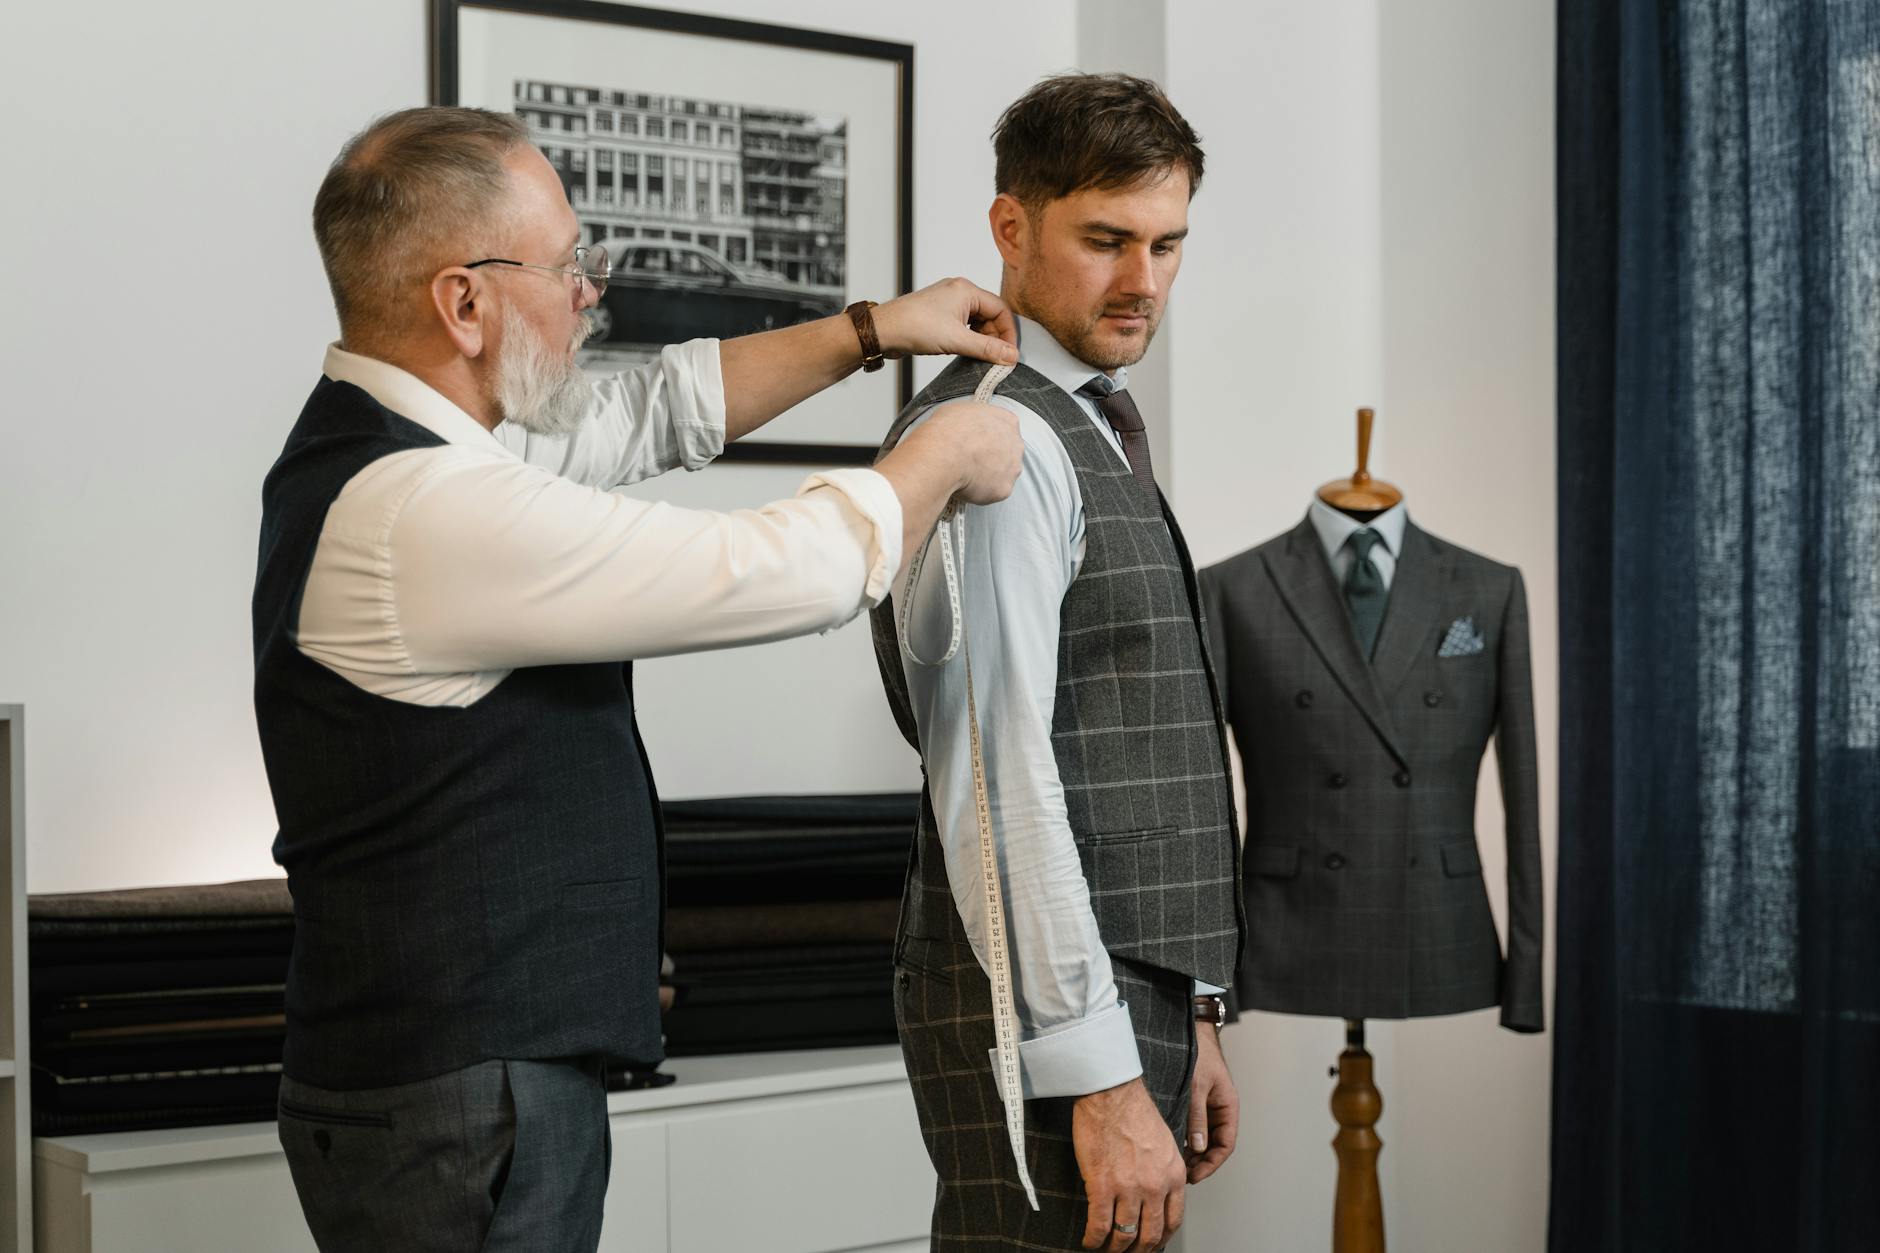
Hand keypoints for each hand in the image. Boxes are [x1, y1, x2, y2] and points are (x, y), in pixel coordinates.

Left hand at [871, 277, 1019, 365]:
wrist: (883, 331)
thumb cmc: (914, 326)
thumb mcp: (957, 340)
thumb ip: (987, 349)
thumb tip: (1010, 356)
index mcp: (966, 290)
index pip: (1000, 309)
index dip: (1008, 332)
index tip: (1009, 353)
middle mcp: (958, 292)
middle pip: (990, 315)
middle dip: (994, 337)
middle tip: (995, 359)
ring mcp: (948, 303)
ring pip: (977, 322)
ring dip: (982, 340)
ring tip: (980, 358)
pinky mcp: (939, 315)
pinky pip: (963, 326)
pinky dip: (969, 339)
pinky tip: (967, 352)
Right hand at [906, 401, 1022, 505]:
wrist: (944, 454)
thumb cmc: (948, 431)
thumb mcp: (958, 411)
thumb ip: (971, 420)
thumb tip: (961, 427)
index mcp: (1007, 421)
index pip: (1004, 430)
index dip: (987, 438)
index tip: (976, 443)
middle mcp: (1015, 444)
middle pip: (1007, 454)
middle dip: (991, 459)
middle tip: (970, 461)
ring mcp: (1012, 468)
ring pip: (1002, 475)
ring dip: (987, 476)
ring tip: (965, 474)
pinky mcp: (1003, 489)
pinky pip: (993, 493)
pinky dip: (980, 493)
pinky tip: (965, 486)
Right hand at [1073, 1078, 1186, 1251]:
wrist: (1111, 1093)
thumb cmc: (1133, 1110)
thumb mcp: (1164, 1142)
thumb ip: (1165, 1171)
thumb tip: (1157, 1194)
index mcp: (1173, 1174)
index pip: (1173, 1221)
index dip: (1161, 1239)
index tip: (1151, 1244)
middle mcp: (1155, 1186)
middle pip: (1150, 1234)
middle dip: (1139, 1250)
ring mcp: (1129, 1188)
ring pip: (1125, 1234)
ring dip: (1114, 1248)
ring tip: (1106, 1250)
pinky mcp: (1102, 1185)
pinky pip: (1100, 1225)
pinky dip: (1094, 1239)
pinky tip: (1089, 1241)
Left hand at [1185, 1024, 1238, 1183]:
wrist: (1192, 1031)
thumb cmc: (1199, 1055)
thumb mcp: (1196, 1088)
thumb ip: (1197, 1117)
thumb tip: (1196, 1147)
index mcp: (1228, 1107)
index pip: (1226, 1145)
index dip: (1212, 1163)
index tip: (1195, 1176)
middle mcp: (1220, 1110)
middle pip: (1214, 1145)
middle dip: (1200, 1162)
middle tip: (1180, 1175)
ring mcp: (1208, 1107)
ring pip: (1203, 1138)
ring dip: (1191, 1152)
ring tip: (1174, 1165)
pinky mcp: (1195, 1103)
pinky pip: (1193, 1127)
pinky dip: (1185, 1139)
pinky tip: (1171, 1146)